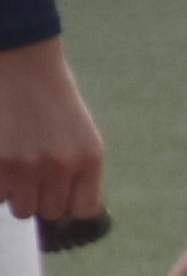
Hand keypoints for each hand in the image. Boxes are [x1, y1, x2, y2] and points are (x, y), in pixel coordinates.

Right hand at [0, 36, 106, 231]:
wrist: (23, 65)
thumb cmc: (51, 100)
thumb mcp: (80, 134)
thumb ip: (78, 171)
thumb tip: (66, 209)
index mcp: (89, 158)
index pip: (83, 209)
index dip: (67, 203)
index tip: (57, 193)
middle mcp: (61, 165)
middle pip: (49, 211)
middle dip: (39, 196)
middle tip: (31, 173)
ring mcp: (26, 165)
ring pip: (21, 208)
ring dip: (16, 193)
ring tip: (15, 165)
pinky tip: (2, 160)